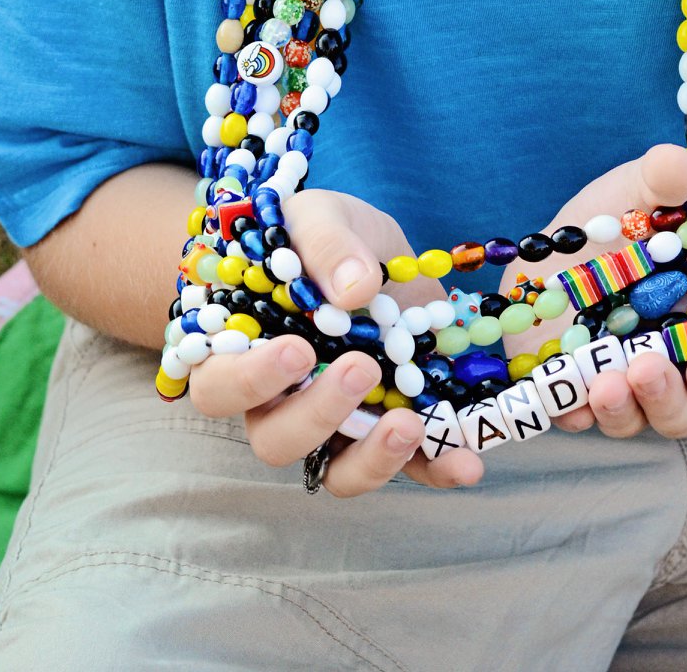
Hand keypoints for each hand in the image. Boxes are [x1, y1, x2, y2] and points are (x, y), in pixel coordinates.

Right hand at [187, 188, 483, 493]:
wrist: (370, 249)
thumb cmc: (323, 234)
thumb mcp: (321, 215)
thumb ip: (326, 242)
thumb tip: (354, 286)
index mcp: (242, 350)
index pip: (220, 387)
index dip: (252, 381)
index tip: (298, 350)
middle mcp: (280, 401)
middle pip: (275, 439)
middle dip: (318, 414)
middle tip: (362, 369)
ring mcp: (335, 425)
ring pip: (335, 472)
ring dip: (372, 458)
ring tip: (411, 423)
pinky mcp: (386, 431)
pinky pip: (405, 471)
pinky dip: (435, 470)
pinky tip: (466, 463)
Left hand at [499, 143, 686, 440]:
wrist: (562, 238)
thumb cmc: (622, 214)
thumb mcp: (641, 188)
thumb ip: (664, 180)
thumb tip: (679, 166)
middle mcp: (674, 364)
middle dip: (673, 398)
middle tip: (647, 370)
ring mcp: (624, 380)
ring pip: (637, 417)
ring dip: (625, 410)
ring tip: (605, 386)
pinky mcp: (574, 387)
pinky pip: (577, 416)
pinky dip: (573, 414)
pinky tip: (564, 404)